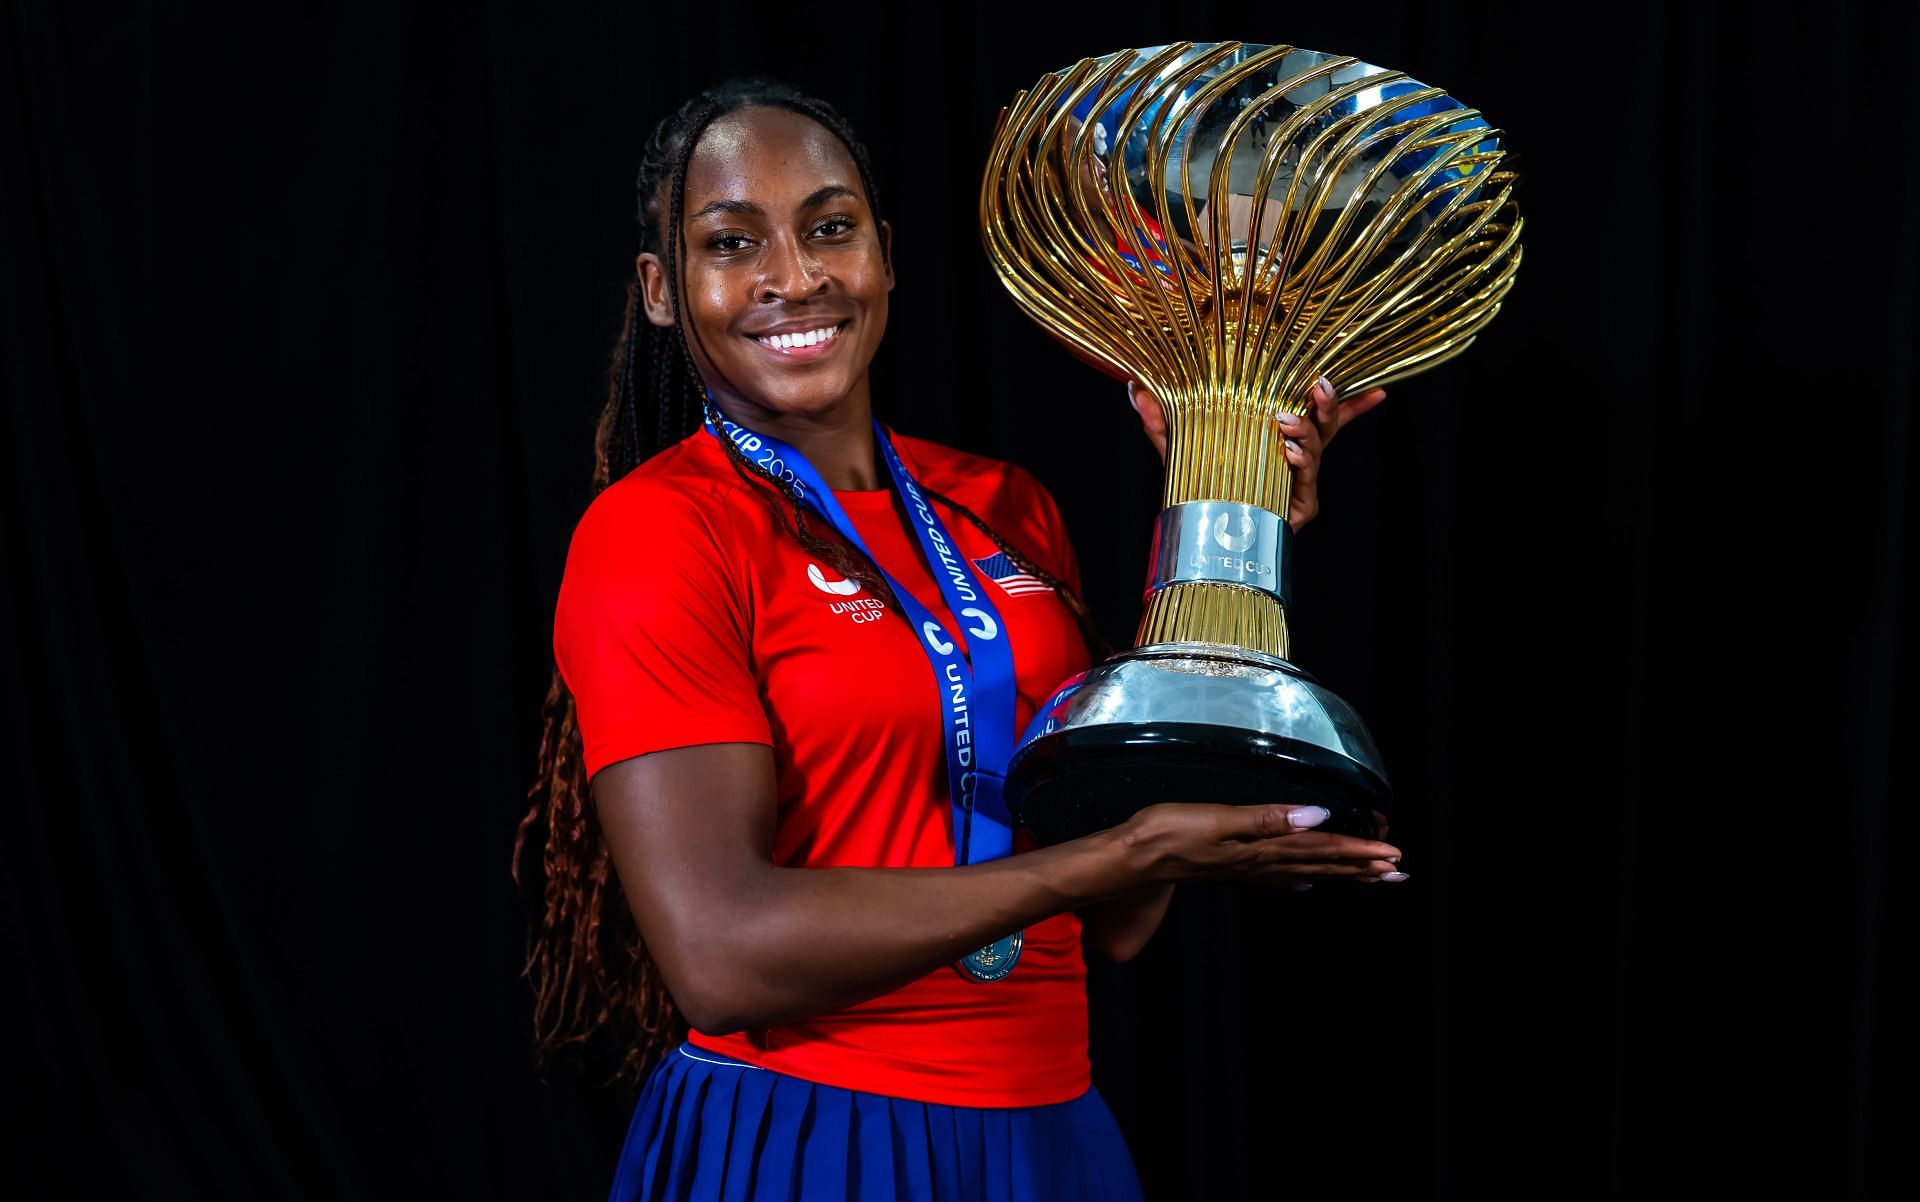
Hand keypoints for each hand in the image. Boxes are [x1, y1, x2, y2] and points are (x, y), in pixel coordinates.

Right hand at [1115, 801, 1404, 888]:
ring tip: (1369, 877)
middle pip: (1321, 864)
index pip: (1321, 847)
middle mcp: (1259, 860)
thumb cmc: (1168, 833)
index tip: (1393, 855)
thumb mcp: (1220, 818)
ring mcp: (1245, 866)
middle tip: (1398, 872)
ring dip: (1340, 872)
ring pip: (1305, 869)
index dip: (1359, 850)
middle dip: (1362, 867)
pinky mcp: (1230, 865)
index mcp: (1262, 847)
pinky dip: (1298, 876)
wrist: (1131, 857)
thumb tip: (1317, 815)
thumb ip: (1269, 818)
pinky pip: (1275, 874)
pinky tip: (1306, 881)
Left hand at [1125, 377, 1388, 530]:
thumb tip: (1134, 389)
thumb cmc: (1198, 488)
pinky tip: (1287, 451)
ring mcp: (1300, 484)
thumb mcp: (1176, 448)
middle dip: (1330, 404)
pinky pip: (1306, 481)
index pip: (1319, 416)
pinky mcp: (1299, 509)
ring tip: (1284, 422)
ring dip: (1305, 431)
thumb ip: (1160, 420)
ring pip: (1318, 448)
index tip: (1380, 388)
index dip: (1351, 403)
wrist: (1200, 541)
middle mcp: (1297, 459)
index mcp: (1281, 439)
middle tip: (1318, 385)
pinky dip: (1299, 462)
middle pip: (1328, 426)